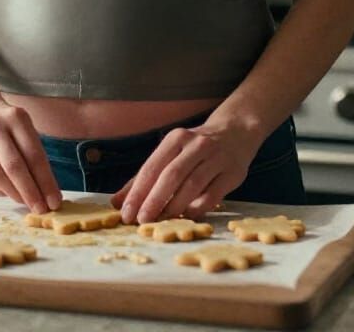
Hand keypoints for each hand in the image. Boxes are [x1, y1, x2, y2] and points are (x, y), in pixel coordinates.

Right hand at [0, 94, 61, 213]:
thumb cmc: (4, 119)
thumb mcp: (21, 124)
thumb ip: (32, 151)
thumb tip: (46, 189)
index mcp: (15, 117)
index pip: (34, 154)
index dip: (46, 181)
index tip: (54, 201)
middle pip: (14, 167)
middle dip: (30, 192)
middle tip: (41, 209)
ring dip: (14, 194)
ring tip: (25, 202)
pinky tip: (6, 193)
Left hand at [110, 120, 261, 223]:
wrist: (236, 131)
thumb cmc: (194, 148)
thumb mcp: (170, 153)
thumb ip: (144, 177)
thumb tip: (117, 202)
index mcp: (175, 139)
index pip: (152, 167)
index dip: (137, 192)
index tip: (126, 213)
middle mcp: (195, 145)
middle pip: (171, 175)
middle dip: (154, 200)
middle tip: (141, 220)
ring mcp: (216, 158)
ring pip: (192, 185)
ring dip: (174, 207)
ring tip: (161, 222)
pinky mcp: (232, 173)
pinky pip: (212, 195)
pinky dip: (197, 208)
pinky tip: (186, 218)